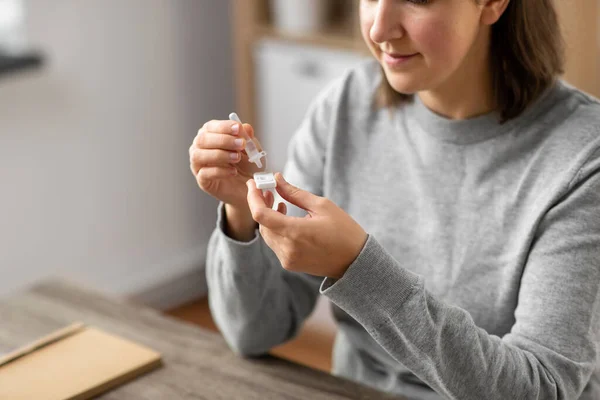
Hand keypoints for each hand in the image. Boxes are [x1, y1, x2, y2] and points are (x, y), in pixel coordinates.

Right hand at [189, 119, 264, 209]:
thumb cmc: (247, 165)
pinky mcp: (202, 181)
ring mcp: (198, 165)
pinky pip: (205, 174)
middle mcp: (200, 148)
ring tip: (237, 158)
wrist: (250, 188)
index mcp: (210, 135)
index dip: (223, 126)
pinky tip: (233, 172)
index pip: (210, 127)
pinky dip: (220, 171)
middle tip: (241, 144)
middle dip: (223, 140)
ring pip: (199, 156)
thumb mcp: (252, 149)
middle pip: (202, 140)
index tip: (237, 128)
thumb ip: (247, 138)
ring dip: (220, 155)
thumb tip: (244, 127)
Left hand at [246, 173, 367, 278]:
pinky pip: (275, 244)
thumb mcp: (321, 205)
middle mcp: (287, 248)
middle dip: (260, 205)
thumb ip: (294, 193)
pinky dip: (275, 230)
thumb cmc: (344, 231)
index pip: (260, 214)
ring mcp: (287, 259)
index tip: (253, 184)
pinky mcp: (290, 264)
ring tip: (278, 201)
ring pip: (267, 234)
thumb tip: (277, 179)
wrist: (356, 261)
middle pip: (262, 224)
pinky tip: (284, 218)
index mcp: (295, 232)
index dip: (253, 197)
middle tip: (267, 189)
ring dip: (268, 217)